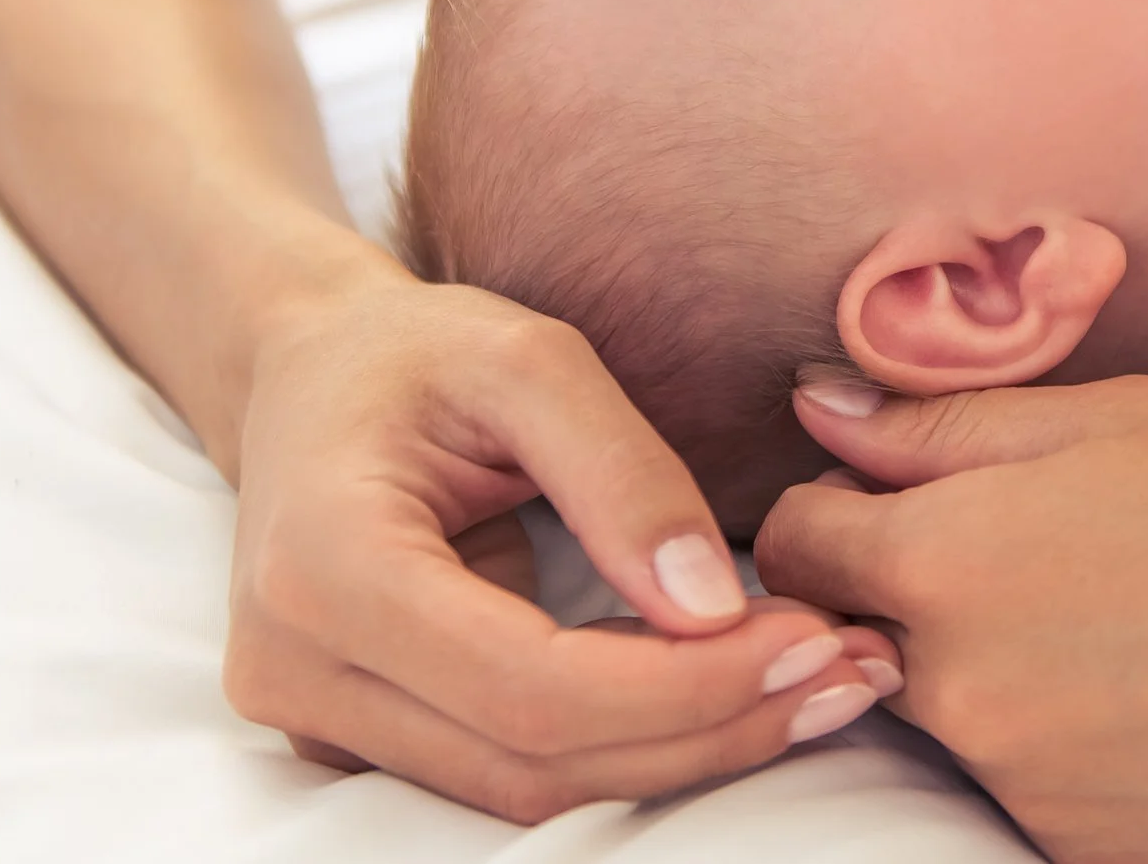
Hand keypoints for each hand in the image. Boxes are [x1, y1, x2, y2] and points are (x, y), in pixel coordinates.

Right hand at [224, 269, 898, 822]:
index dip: (684, 687)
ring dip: (688, 752)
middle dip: (710, 727)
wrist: (307, 379)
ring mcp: (318, 720)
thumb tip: (712, 606)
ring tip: (821, 683)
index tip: (814, 634)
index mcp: (327, 568)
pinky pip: (512, 773)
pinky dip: (634, 743)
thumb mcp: (528, 359)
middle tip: (849, 666)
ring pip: (528, 793)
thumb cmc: (417, 352)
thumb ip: (622, 473)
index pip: (530, 686)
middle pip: (536, 763)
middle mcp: (298, 669)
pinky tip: (735, 690)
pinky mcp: (362, 739)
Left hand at [756, 377, 1147, 863]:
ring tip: (1133, 616)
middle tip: (1047, 548)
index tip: (902, 492)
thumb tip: (816, 414)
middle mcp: (969, 699)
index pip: (798, 545)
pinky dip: (1074, 744)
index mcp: (952, 565)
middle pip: (866, 639)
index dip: (841, 504)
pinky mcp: (1101, 857)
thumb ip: (941, 428)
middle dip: (919, 591)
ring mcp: (1035, 794)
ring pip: (957, 719)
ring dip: (1000, 669)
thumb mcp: (1113, 417)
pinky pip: (1037, 790)